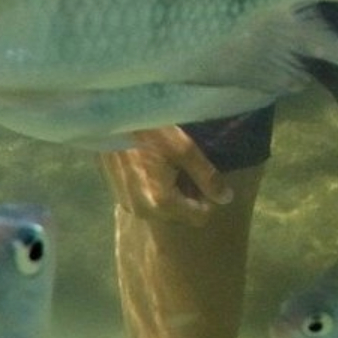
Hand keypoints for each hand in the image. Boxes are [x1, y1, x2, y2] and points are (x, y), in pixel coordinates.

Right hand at [98, 125, 233, 225]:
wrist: (110, 120)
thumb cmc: (150, 131)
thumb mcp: (183, 148)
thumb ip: (207, 176)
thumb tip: (226, 198)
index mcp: (162, 202)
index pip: (200, 217)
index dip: (208, 198)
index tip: (204, 176)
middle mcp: (144, 211)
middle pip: (181, 215)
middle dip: (189, 195)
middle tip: (186, 167)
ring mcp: (129, 206)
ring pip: (164, 209)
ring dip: (172, 192)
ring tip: (169, 164)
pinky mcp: (119, 197)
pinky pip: (147, 201)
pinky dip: (155, 188)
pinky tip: (152, 165)